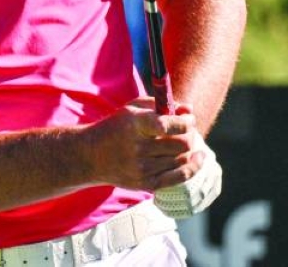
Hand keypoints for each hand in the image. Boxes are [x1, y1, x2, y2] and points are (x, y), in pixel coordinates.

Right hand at [83, 98, 201, 192]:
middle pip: (180, 145)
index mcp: (133, 126)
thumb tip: (190, 110)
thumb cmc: (115, 127)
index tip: (189, 119)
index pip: (166, 126)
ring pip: (182, 159)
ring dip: (188, 150)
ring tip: (183, 142)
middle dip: (190, 136)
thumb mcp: (131, 109)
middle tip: (188, 131)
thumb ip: (160, 105)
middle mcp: (137, 148)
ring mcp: (142, 168)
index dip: (184, 123)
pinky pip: (179, 176)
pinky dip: (192, 166)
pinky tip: (197, 157)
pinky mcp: (146, 183)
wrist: (90, 156)